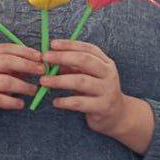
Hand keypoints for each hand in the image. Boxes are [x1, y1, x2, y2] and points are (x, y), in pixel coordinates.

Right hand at [0, 43, 42, 137]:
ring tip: (34, 90)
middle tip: (43, 71)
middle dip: (27, 65)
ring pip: (5, 82)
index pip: (7, 48)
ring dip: (23, 86)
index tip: (41, 57)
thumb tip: (41, 63)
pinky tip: (21, 104)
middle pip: (7, 62)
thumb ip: (18, 67)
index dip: (25, 51)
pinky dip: (12, 102)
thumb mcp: (4, 73)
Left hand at [39, 40, 153, 152]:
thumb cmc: (95, 91)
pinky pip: (80, 102)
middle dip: (62, 57)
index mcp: (105, 62)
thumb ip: (71, 67)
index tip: (52, 44)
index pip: (88, 49)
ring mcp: (107, 91)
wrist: (116, 115)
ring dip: (59, 80)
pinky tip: (55, 102)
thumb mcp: (86, 75)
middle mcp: (108, 74)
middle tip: (44, 58)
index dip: (69, 45)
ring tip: (43, 81)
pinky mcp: (102, 107)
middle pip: (85, 60)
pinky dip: (65, 101)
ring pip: (81, 81)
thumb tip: (49, 59)